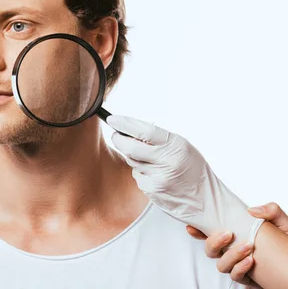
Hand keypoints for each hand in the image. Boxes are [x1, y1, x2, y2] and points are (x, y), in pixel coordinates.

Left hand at [107, 115, 263, 248]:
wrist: (207, 201)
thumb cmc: (194, 170)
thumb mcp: (183, 147)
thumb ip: (160, 139)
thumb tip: (131, 129)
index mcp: (176, 145)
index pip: (144, 130)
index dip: (124, 123)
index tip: (113, 119)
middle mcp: (167, 161)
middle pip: (129, 147)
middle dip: (119, 139)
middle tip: (116, 135)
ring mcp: (158, 177)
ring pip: (132, 161)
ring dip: (133, 156)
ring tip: (150, 159)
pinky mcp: (152, 190)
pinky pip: (137, 175)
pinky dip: (141, 172)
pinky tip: (156, 176)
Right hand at [186, 202, 287, 286]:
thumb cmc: (286, 243)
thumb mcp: (282, 223)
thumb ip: (270, 211)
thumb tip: (251, 210)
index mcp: (236, 236)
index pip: (211, 233)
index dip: (198, 230)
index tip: (192, 225)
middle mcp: (232, 251)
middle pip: (210, 250)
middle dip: (213, 242)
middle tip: (227, 234)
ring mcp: (238, 265)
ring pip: (221, 264)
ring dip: (231, 255)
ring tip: (246, 247)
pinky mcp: (246, 278)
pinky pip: (235, 275)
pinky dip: (239, 268)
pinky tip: (250, 261)